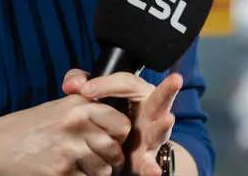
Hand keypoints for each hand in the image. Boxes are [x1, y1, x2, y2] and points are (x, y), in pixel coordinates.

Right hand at [0, 93, 131, 174]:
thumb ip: (84, 111)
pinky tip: (63, 173)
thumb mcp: (55, 109)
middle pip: (115, 151)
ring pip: (103, 171)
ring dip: (94, 173)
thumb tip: (114, 125)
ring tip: (75, 167)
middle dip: (109, 160)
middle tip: (93, 159)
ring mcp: (69, 151)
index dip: (119, 136)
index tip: (110, 139)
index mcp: (77, 106)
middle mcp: (76, 126)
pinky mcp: (61, 173)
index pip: (120, 124)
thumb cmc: (23, 129)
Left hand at [61, 69, 181, 175]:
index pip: (127, 83)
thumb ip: (81, 82)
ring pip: (159, 131)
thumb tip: (72, 85)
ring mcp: (151, 137)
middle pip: (159, 99)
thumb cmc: (107, 112)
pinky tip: (153, 171)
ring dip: (162, 127)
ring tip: (167, 119)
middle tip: (175, 80)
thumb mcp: (95, 94)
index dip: (106, 84)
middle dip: (168, 90)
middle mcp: (151, 113)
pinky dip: (151, 168)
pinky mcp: (145, 159)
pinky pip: (149, 164)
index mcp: (139, 93)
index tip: (84, 90)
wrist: (117, 147)